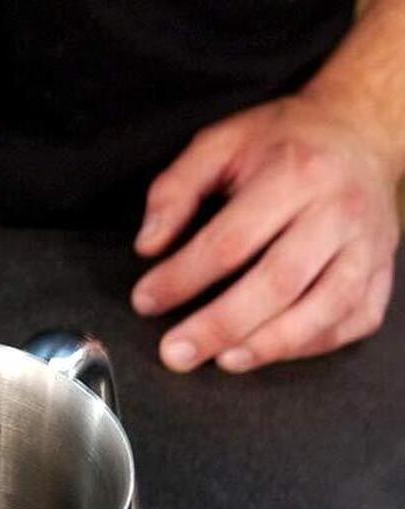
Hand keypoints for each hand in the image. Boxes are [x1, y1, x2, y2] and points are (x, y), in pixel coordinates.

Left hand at [132, 95, 400, 372]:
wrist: (361, 130)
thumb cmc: (281, 142)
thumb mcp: (219, 144)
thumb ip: (175, 190)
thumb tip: (148, 246)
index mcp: (293, 174)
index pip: (230, 241)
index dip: (182, 278)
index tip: (145, 301)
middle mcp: (338, 211)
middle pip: (277, 283)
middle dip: (220, 325)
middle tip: (176, 352)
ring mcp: (368, 245)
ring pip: (324, 308)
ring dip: (269, 344)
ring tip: (223, 361)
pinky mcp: (382, 271)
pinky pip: (354, 320)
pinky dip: (311, 345)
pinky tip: (269, 352)